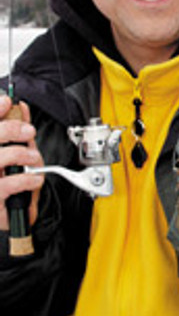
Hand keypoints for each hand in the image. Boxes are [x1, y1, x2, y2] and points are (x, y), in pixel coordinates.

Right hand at [0, 96, 43, 229]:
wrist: (14, 214)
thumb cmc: (10, 180)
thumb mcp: (17, 152)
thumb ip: (17, 131)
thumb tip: (21, 107)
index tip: (8, 101)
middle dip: (12, 129)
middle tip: (29, 131)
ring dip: (20, 154)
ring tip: (32, 157)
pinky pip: (7, 185)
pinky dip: (26, 179)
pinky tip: (34, 178)